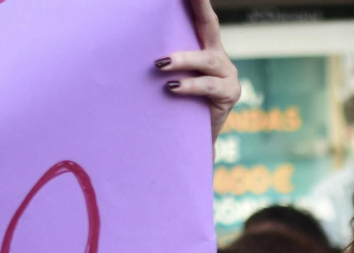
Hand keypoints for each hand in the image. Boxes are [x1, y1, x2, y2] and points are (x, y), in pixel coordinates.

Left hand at [160, 0, 241, 140]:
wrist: (194, 138)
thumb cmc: (176, 104)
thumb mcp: (169, 76)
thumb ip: (162, 62)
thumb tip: (124, 41)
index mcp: (204, 46)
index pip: (200, 17)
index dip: (196, 2)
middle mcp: (218, 55)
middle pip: (210, 25)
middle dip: (200, 6)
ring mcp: (227, 74)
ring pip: (206, 60)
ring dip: (182, 60)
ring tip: (160, 64)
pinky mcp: (229, 93)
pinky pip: (207, 86)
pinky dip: (189, 86)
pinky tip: (171, 87)